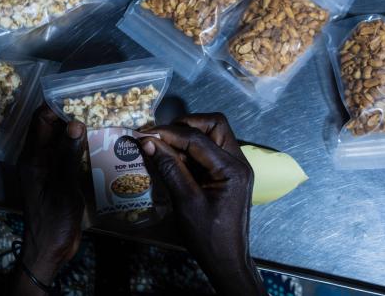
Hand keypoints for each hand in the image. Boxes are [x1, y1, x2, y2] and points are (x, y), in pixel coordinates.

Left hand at [14, 105, 85, 293]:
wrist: (49, 251)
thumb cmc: (53, 220)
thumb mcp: (62, 187)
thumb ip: (67, 155)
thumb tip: (75, 123)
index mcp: (33, 158)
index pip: (40, 121)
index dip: (56, 106)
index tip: (79, 96)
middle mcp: (38, 159)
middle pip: (51, 128)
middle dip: (71, 116)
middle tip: (97, 107)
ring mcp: (48, 169)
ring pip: (61, 142)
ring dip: (78, 132)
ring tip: (103, 121)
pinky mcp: (58, 179)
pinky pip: (68, 156)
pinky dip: (82, 148)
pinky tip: (101, 146)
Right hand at [140, 113, 266, 295]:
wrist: (227, 261)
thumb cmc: (208, 236)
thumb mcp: (185, 202)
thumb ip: (169, 168)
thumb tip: (149, 142)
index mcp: (232, 169)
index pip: (198, 138)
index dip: (169, 133)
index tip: (145, 135)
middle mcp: (238, 161)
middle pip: (215, 124)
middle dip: (185, 124)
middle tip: (160, 135)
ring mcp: (235, 167)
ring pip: (214, 134)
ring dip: (188, 135)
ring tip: (163, 145)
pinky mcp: (228, 173)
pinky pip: (211, 150)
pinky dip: (191, 149)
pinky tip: (172, 158)